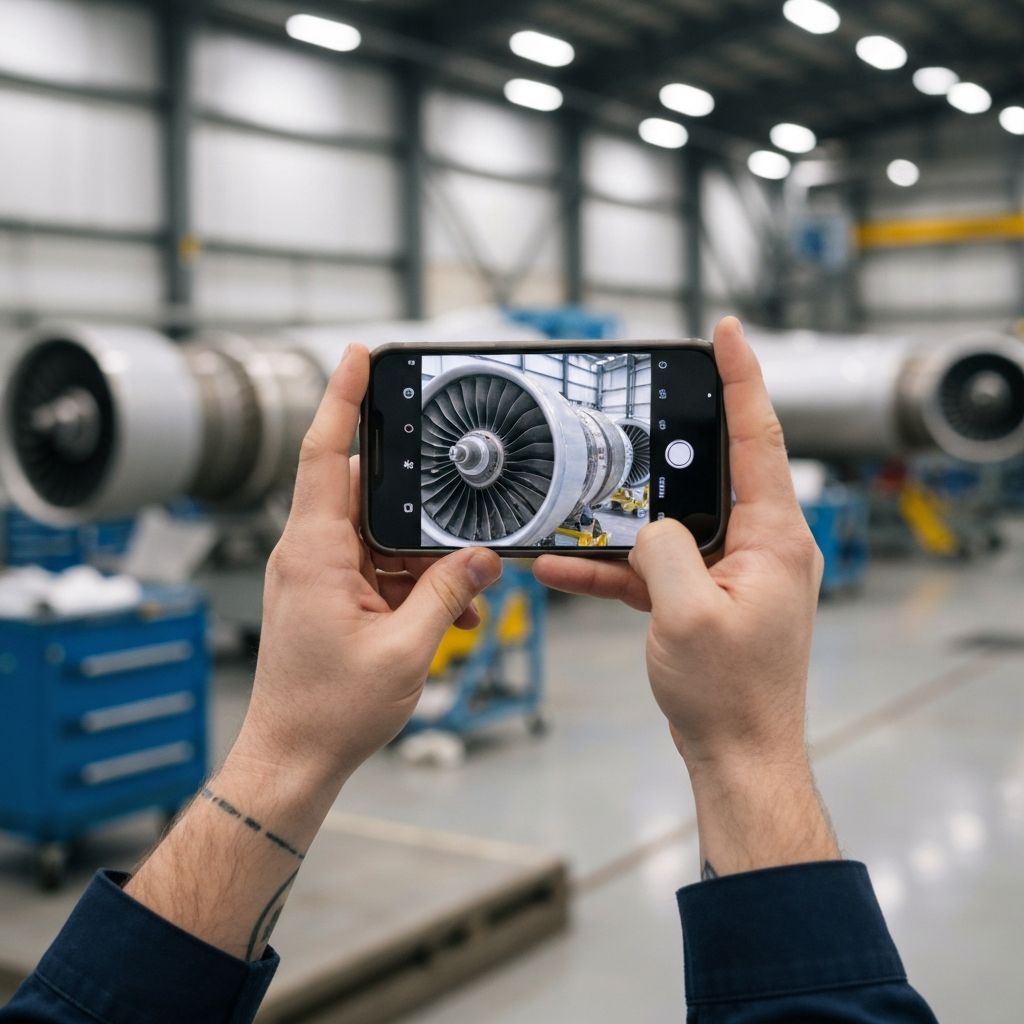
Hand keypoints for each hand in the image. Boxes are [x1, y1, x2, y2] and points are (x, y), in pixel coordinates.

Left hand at [234, 344, 501, 786]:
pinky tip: (448, 610)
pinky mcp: (328, 594)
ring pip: (380, 535)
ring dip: (423, 557)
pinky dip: (411, 581)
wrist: (291, 758)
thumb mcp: (406, 649)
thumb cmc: (330, 711)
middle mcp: (308, 553)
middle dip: (420, 503)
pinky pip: (376, 567)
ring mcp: (317, 574)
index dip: (339, 400)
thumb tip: (482, 555)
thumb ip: (446, 592)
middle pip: (367, 493)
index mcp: (314, 554)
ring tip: (462, 592)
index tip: (357, 356)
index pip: (325, 456)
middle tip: (460, 507)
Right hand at [534, 317, 835, 873]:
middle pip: (713, 470)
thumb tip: (648, 524)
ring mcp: (731, 572)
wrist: (737, 755)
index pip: (758, 438)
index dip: (743, 379)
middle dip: (672, 440)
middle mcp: (760, 546)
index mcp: (774, 538)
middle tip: (640, 404)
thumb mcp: (685, 614)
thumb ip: (661, 549)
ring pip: (672, 520)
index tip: (726, 333)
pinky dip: (615, 564)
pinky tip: (565, 565)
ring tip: (579, 495)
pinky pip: (655, 567)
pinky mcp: (703, 597)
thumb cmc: (730, 694)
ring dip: (624, 515)